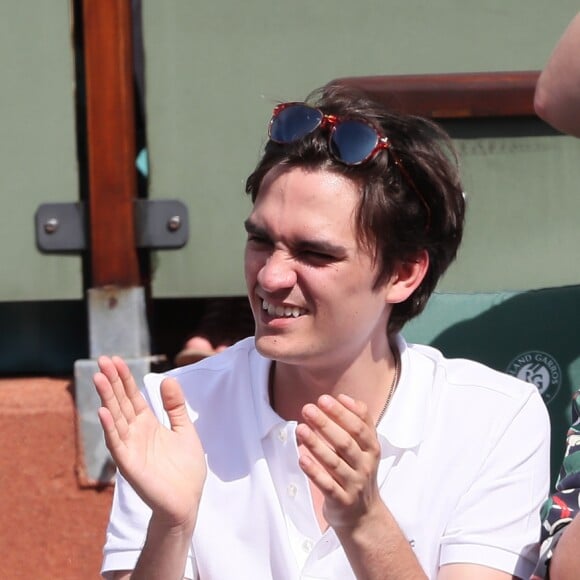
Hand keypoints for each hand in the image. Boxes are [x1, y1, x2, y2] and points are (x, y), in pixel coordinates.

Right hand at [94, 356, 206, 529]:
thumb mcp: (184, 430)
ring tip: (99, 378)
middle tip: (102, 360)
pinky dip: (109, 427)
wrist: (187, 500)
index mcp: (148, 424)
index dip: (124, 378)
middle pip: (121, 402)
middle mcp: (135, 433)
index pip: (132, 396)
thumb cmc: (185, 468)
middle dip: (112, 382)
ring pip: (115, 418)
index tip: (115, 359)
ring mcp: (130, 447)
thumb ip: (175, 406)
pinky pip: (117, 443)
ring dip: (107, 398)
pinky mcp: (129, 464)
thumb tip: (168, 378)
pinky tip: (103, 411)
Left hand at [296, 394, 381, 529]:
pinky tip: (301, 458)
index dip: (342, 412)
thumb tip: (344, 397)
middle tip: (307, 409)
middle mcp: (365, 466)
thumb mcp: (366, 447)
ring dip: (316, 445)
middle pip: (345, 443)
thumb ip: (360, 420)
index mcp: (371, 449)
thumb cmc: (359, 471)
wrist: (364, 516)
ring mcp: (354, 485)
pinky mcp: (341, 501)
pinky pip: (327, 485)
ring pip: (334, 463)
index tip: (324, 399)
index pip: (359, 427)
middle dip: (326, 424)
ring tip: (300, 429)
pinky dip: (314, 472)